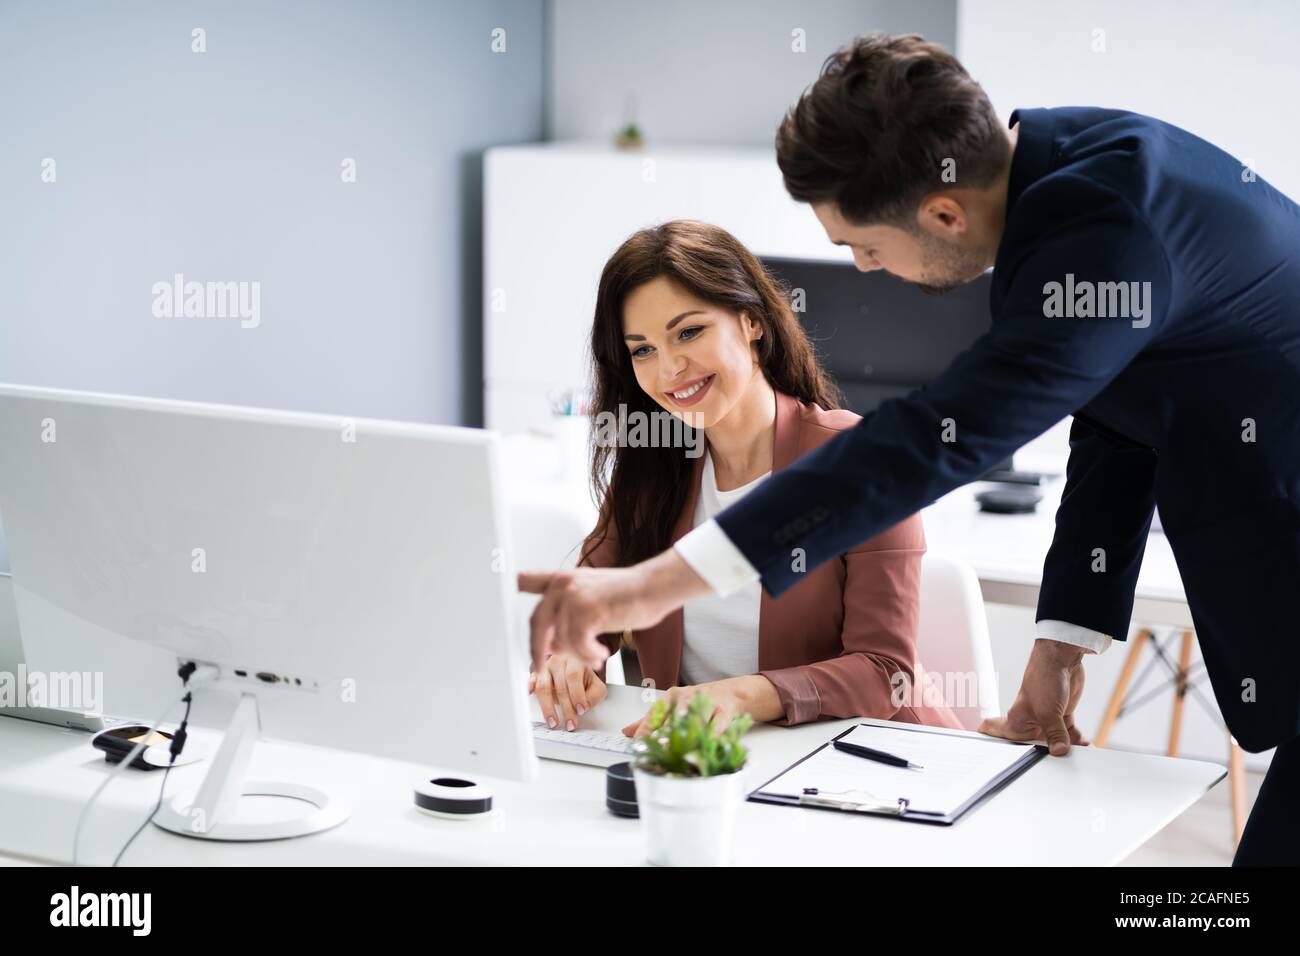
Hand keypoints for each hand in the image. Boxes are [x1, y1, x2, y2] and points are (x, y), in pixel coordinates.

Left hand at [518, 548, 710, 671]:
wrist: (653, 588)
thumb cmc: (628, 595)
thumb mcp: (593, 597)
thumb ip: (569, 614)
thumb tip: (552, 642)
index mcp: (563, 579)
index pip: (528, 580)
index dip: (509, 585)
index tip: (496, 588)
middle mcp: (564, 585)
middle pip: (536, 623)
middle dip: (537, 650)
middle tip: (538, 667)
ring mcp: (574, 596)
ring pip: (562, 640)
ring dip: (578, 654)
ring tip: (595, 655)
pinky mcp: (587, 611)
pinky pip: (577, 645)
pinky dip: (588, 655)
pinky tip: (601, 652)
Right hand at [529, 652, 605, 730]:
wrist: (569, 668)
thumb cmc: (582, 679)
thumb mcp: (595, 686)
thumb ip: (595, 695)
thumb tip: (585, 705)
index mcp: (576, 661)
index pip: (574, 676)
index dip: (577, 694)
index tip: (581, 710)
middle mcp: (559, 661)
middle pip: (560, 686)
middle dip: (566, 708)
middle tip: (570, 724)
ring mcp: (545, 667)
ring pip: (543, 687)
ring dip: (548, 707)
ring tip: (553, 722)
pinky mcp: (535, 673)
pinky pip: (530, 680)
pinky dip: (530, 687)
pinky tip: (530, 694)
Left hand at [621, 676, 782, 737]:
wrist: (730, 692)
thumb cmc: (697, 701)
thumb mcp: (672, 706)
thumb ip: (650, 720)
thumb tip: (626, 731)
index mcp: (673, 696)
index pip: (656, 711)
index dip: (647, 727)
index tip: (639, 742)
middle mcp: (688, 698)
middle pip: (674, 715)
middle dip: (665, 732)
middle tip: (657, 747)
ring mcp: (707, 704)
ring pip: (695, 720)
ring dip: (687, 735)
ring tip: (677, 749)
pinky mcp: (724, 713)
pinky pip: (717, 726)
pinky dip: (710, 737)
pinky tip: (703, 746)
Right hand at [978, 638, 1090, 755]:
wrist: (1062, 659)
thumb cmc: (1042, 678)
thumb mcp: (1049, 713)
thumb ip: (1055, 735)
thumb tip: (1059, 752)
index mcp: (1017, 720)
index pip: (1001, 737)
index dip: (999, 748)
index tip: (998, 762)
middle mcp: (1029, 721)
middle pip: (1034, 745)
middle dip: (1045, 755)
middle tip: (1056, 764)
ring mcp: (1046, 718)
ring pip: (1054, 740)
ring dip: (1066, 747)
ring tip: (1077, 758)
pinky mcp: (1061, 714)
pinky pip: (1068, 733)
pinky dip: (1076, 739)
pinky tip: (1085, 746)